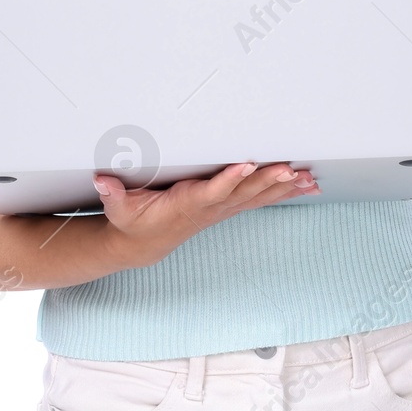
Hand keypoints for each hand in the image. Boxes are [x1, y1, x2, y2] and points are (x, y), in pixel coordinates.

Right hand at [93, 161, 318, 265]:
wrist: (144, 244)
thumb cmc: (134, 221)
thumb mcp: (119, 209)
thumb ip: (112, 194)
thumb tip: (101, 180)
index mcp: (187, 204)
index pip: (211, 191)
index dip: (229, 180)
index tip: (247, 167)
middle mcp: (210, 208)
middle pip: (244, 193)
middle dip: (269, 181)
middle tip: (292, 169)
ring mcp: (222, 209)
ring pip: (258, 196)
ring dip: (285, 187)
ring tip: (310, 179)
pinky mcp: (228, 207)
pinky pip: (260, 198)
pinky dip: (285, 191)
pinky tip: (306, 186)